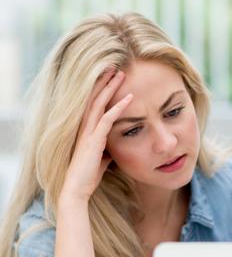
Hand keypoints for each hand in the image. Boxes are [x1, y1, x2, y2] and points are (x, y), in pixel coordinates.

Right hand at [60, 69, 132, 203]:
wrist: (77, 190)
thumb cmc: (87, 175)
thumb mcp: (101, 159)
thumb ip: (107, 149)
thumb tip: (115, 148)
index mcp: (86, 130)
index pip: (94, 104)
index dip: (102, 90)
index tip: (111, 77)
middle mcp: (85, 128)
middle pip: (94, 98)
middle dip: (104, 82)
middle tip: (115, 66)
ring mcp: (88, 133)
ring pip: (99, 104)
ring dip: (110, 88)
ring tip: (120, 73)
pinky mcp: (93, 141)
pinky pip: (107, 120)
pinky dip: (118, 108)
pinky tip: (129, 99)